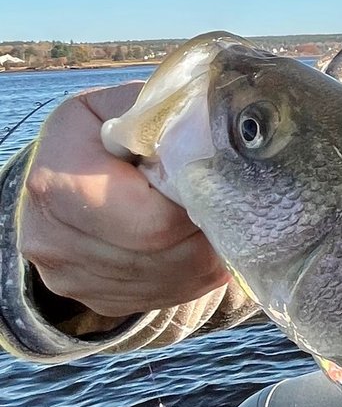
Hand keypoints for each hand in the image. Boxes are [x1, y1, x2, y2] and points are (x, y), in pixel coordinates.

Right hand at [18, 82, 227, 317]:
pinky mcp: (97, 300)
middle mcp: (53, 240)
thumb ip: (160, 115)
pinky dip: (193, 272)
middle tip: (223, 203)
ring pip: (175, 280)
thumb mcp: (119, 106)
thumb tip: (210, 133)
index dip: (196, 203)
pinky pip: (169, 295)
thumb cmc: (100, 136)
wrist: (63, 176)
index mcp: (57, 185)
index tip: (213, 182)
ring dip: (206, 254)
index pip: (154, 220)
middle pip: (166, 255)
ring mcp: (72, 278)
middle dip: (207, 231)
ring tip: (206, 219)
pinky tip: (189, 241)